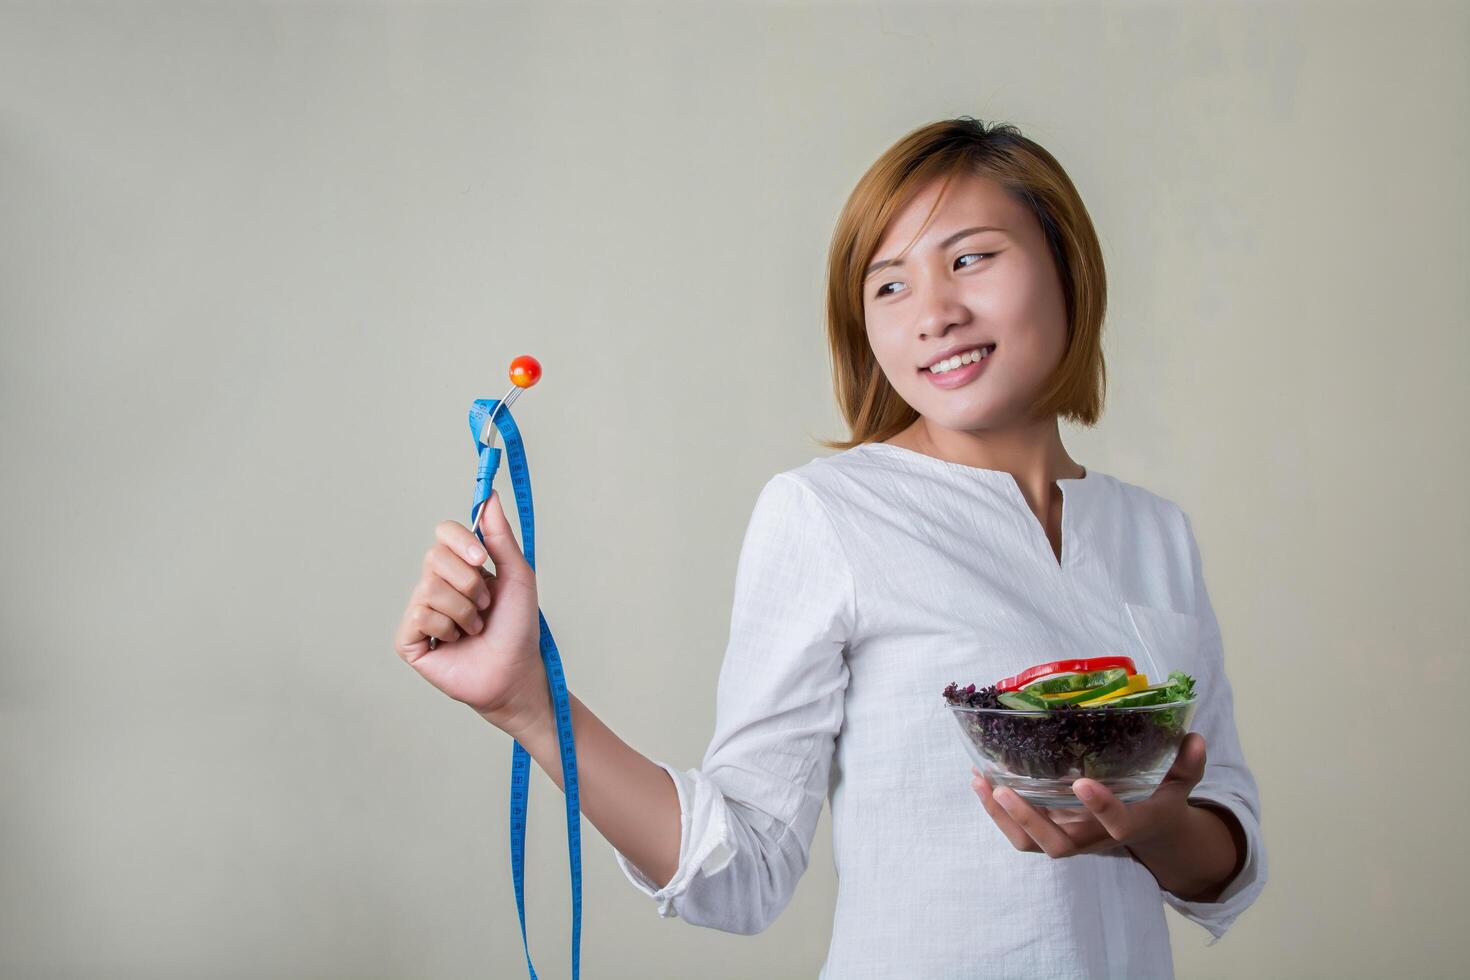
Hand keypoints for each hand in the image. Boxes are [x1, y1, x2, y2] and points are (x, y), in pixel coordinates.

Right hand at [393, 490, 550, 734]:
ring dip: (464, 610)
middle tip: (486, 606)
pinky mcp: (409, 639)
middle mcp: (436, 584)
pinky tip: (455, 641)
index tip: (483, 559)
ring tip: (475, 628)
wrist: (515, 671)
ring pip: (429, 588)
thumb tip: (489, 496)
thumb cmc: (518, 627)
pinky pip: (419, 615)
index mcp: (460, 566)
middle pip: (434, 557)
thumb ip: (500, 536)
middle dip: (470, 583)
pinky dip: (446, 627)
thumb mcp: (517, 575)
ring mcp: (420, 611)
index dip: (460, 541)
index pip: (444, 533)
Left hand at [970, 733, 1208, 857]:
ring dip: (1002, 817)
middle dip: (1028, 819)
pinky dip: (996, 813)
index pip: (1116, 824)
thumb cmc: (1159, 799)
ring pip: (1032, 843)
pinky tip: (979, 781)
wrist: (1149, 830)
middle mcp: (1095, 838)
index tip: (1081, 782)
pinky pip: (1020, 834)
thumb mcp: (1180, 782)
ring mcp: (1071, 838)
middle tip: (1003, 788)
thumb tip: (1195, 737)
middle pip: (1058, 845)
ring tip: (981, 782)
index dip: (1100, 807)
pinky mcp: (1053, 833)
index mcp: (1129, 824)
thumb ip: (1187, 764)